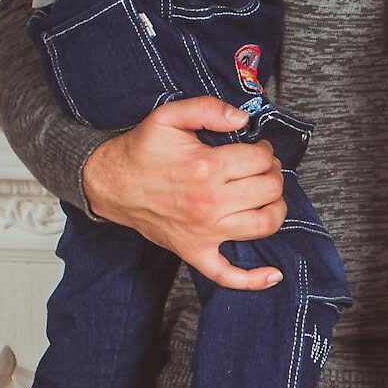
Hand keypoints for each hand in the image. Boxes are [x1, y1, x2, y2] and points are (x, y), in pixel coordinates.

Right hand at [81, 98, 286, 289]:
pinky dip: (254, 279)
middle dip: (273, 173)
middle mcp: (210, 203)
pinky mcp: (195, 252)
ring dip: (276, 209)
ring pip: (264, 225)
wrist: (110, 183)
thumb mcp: (169, 116)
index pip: (260, 159)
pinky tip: (273, 274)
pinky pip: (228, 275)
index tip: (257, 148)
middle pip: (269, 189)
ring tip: (267, 196)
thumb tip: (243, 118)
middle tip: (263, 168)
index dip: (265, 150)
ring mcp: (204, 232)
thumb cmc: (141, 150)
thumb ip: (208, 109)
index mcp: (207, 167)